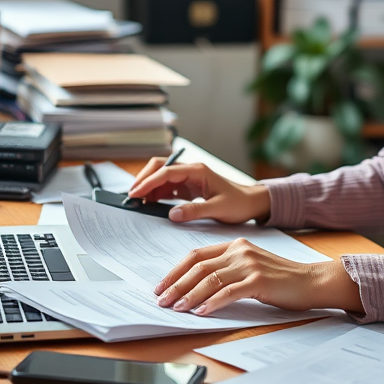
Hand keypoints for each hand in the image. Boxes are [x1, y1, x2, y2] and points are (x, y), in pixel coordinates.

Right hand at [128, 160, 271, 224]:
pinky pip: (167, 187)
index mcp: (198, 171)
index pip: (167, 172)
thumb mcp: (218, 208)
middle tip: (132, 196)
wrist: (251, 203)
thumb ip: (195, 211)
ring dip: (149, 187)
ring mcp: (189, 178)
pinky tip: (150, 203)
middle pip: (160, 168)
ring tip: (138, 202)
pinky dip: (156, 193)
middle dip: (144, 179)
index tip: (136, 193)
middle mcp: (191, 171)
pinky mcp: (188, 187)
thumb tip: (172, 214)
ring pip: (162, 177)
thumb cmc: (238, 203)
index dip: (149, 182)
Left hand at [154, 238, 363, 315]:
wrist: (311, 281)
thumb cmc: (280, 278)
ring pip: (210, 279)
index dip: (175, 271)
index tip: (161, 286)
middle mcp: (239, 250)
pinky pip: (229, 292)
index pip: (196, 255)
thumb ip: (227, 269)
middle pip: (199, 266)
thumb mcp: (250, 267)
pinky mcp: (259, 280)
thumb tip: (195, 287)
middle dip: (176, 285)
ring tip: (177, 309)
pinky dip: (212, 303)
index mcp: (234, 245)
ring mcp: (249, 264)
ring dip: (190, 295)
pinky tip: (202, 312)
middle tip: (162, 300)